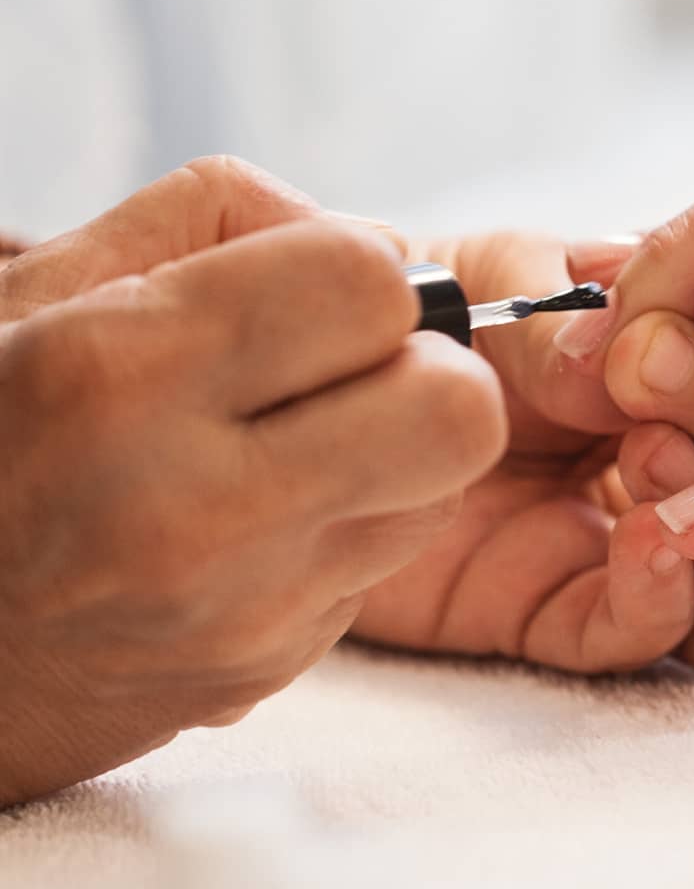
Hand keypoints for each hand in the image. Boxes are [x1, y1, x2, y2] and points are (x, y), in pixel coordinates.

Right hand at [0, 158, 506, 804]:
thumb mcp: (35, 292)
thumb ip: (207, 219)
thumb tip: (365, 237)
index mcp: (118, 375)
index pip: (369, 286)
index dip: (363, 274)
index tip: (314, 293)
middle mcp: (192, 504)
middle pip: (455, 411)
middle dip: (428, 370)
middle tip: (353, 372)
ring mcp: (240, 607)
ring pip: (441, 496)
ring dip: (398, 454)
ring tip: (295, 446)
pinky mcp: (266, 670)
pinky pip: (379, 571)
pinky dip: (343, 530)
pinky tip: (254, 524)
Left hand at [350, 233, 693, 671]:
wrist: (296, 408)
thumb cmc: (411, 324)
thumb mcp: (491, 281)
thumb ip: (564, 313)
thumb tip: (630, 355)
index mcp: (691, 361)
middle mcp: (686, 455)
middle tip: (651, 367)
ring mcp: (637, 542)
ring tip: (657, 455)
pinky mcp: (567, 617)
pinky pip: (654, 633)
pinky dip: (668, 592)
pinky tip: (644, 539)